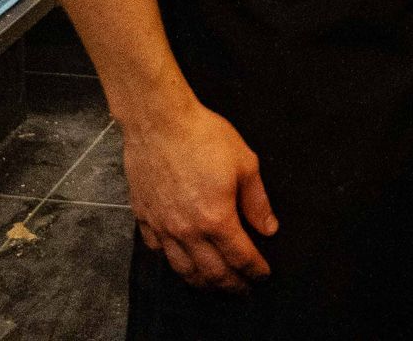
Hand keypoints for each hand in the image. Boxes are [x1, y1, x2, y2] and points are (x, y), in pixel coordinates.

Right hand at [123, 98, 276, 293]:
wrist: (159, 121)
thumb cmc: (203, 136)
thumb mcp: (245, 163)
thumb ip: (257, 201)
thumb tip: (269, 228)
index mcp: (216, 218)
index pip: (240, 257)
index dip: (255, 270)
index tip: (264, 275)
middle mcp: (187, 230)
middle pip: (212, 272)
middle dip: (231, 285)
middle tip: (243, 290)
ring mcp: (163, 226)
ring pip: (183, 269)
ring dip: (202, 282)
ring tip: (215, 285)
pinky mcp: (144, 218)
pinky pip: (158, 250)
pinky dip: (172, 261)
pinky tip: (180, 260)